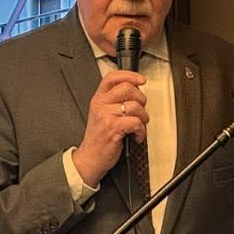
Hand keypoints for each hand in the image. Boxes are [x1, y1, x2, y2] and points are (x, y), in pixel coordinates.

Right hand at [72, 69, 146, 187]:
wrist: (90, 158)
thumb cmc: (99, 138)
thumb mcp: (102, 115)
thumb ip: (114, 102)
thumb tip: (135, 92)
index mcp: (98, 99)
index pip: (113, 77)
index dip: (130, 75)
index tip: (141, 80)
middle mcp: (101, 104)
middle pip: (128, 88)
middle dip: (141, 99)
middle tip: (140, 111)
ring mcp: (106, 116)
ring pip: (135, 106)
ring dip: (143, 118)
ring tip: (138, 126)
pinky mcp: (113, 128)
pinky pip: (136, 122)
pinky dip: (141, 131)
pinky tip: (136, 135)